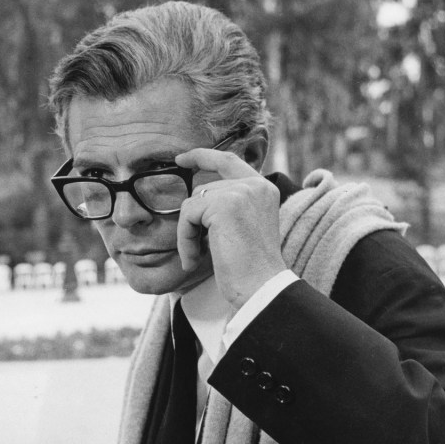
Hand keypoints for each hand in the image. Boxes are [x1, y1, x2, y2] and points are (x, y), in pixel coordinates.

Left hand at [173, 148, 286, 309]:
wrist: (261, 287)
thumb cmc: (250, 267)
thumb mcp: (243, 227)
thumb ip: (228, 205)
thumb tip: (197, 194)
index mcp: (264, 188)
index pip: (228, 159)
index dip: (202, 156)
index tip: (180, 159)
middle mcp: (255, 185)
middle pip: (203, 189)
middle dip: (192, 221)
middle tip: (197, 250)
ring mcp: (241, 192)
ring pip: (192, 203)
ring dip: (188, 233)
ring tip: (198, 257)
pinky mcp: (224, 205)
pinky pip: (187, 216)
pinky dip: (185, 239)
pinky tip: (195, 259)